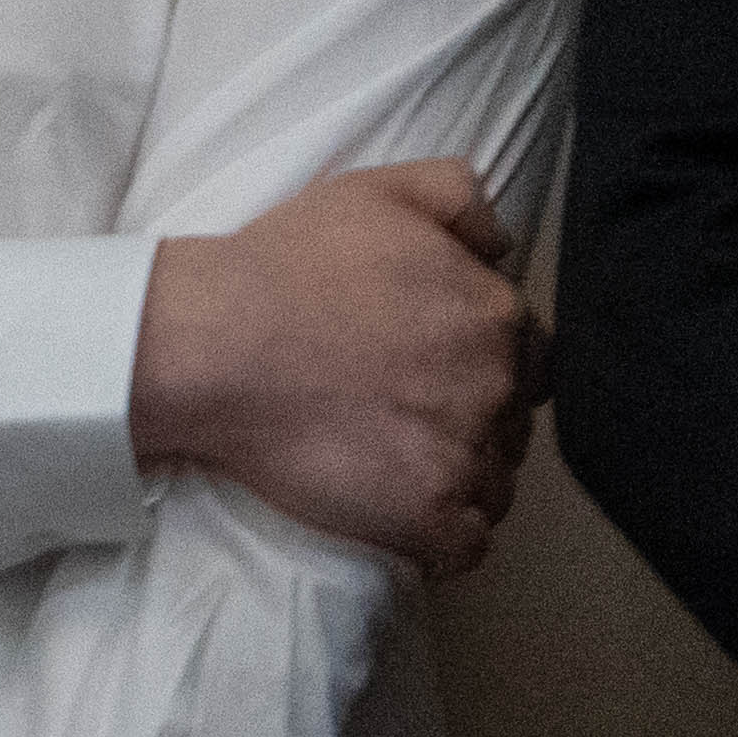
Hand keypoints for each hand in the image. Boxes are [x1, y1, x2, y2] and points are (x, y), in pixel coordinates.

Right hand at [131, 158, 537, 579]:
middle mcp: (496, 388)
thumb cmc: (282, 268)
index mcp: (496, 316)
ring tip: (388, 466)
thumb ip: (462, 199)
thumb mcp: (376, 191)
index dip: (479, 368)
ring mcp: (464, 457)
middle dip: (468, 425)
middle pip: (512, 425)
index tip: (426, 374)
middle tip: (398, 418)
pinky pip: (466, 546)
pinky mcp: (426, 517)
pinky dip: (441, 540)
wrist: (210, 345)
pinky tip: (398, 516)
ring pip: (494, 487)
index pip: (527, 360)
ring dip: (454, 482)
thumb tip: (502, 244)